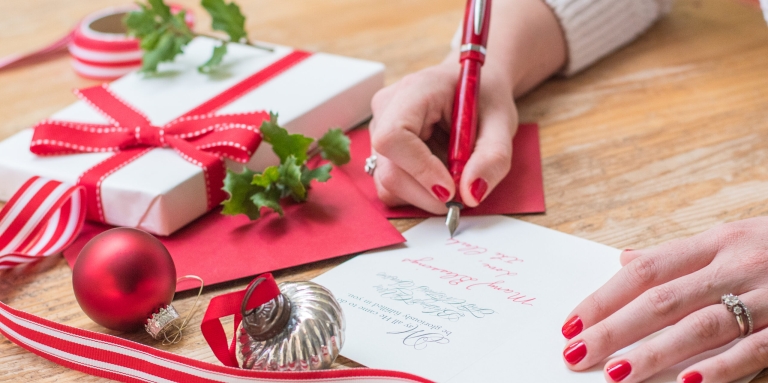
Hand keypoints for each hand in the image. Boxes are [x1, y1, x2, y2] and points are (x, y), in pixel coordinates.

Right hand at [366, 0, 565, 213]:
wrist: (475, 88)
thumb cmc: (486, 98)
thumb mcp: (502, 122)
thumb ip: (492, 158)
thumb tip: (471, 195)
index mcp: (414, 90)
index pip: (394, 136)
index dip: (419, 169)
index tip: (451, 189)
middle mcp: (386, 110)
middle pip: (389, 170)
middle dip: (427, 193)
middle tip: (463, 194)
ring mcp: (378, 131)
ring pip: (387, 184)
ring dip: (424, 195)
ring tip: (454, 177)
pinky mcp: (382, 152)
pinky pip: (391, 187)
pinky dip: (419, 192)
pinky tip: (440, 176)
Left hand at [562, 217, 767, 382]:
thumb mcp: (730, 237)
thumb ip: (678, 255)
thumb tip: (625, 261)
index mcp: (716, 241)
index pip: (646, 270)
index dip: (604, 297)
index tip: (571, 322)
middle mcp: (738, 264)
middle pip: (662, 299)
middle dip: (613, 329)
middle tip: (576, 353)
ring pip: (701, 326)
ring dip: (654, 353)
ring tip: (615, 374)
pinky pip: (755, 349)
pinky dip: (721, 368)